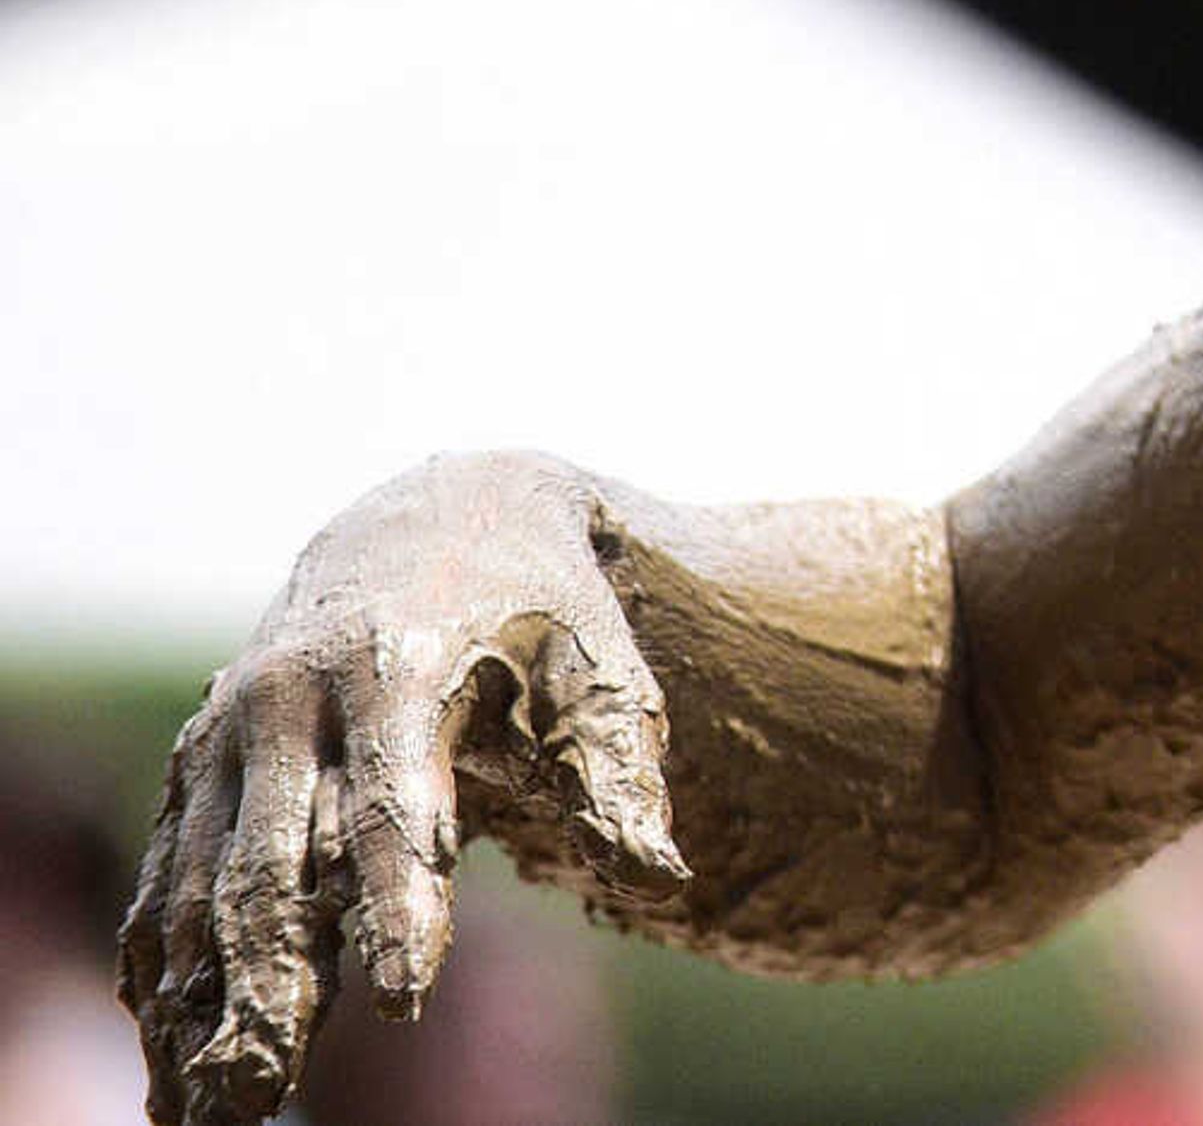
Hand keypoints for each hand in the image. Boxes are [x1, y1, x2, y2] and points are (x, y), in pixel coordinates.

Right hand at [118, 454, 691, 1125]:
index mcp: (397, 668)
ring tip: (209, 1104)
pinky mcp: (200, 758)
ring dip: (199, 993)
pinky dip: (162, 961)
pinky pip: (169, 870)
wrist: (438, 518)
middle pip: (278, 859)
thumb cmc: (541, 612)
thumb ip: (614, 768)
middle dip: (270, 979)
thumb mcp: (594, 666)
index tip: (406, 997)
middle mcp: (293, 698)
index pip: (392, 804)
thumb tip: (656, 874)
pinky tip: (169, 1043)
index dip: (399, 904)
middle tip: (265, 1087)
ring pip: (204, 879)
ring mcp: (233, 728)